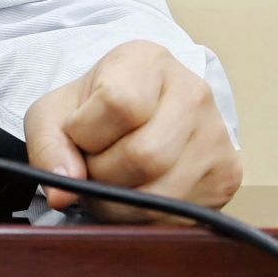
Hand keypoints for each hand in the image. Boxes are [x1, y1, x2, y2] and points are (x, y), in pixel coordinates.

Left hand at [23, 39, 241, 223]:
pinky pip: (180, 216)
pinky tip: (138, 193)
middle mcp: (193, 91)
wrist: (134, 114)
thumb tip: (64, 192)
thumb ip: (48, 146)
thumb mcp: (54, 114)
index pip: (119, 104)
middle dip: (103, 174)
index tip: (78, 132)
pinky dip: (146, 217)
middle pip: (144, 155)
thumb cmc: (91, 111)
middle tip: (94, 166)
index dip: (86, 132)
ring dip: (121, 203)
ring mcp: (217, 135)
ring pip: (162, 194)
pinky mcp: (229, 175)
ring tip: (113, 180)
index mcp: (147, 60)